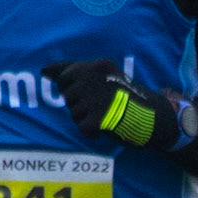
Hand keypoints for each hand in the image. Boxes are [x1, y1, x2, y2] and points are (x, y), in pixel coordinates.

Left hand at [41, 59, 177, 150]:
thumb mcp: (103, 75)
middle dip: (81, 104)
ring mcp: (95, 99)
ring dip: (87, 118)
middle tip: (103, 105)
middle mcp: (94, 79)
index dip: (75, 89)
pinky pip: (82, 128)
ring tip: (107, 115)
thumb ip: (74, 70)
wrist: (153, 116)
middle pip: (68, 97)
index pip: (65, 77)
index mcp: (96, 65)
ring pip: (73, 113)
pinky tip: (107, 126)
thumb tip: (44, 71)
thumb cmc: (125, 95)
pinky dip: (93, 132)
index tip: (93, 93)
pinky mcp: (97, 119)